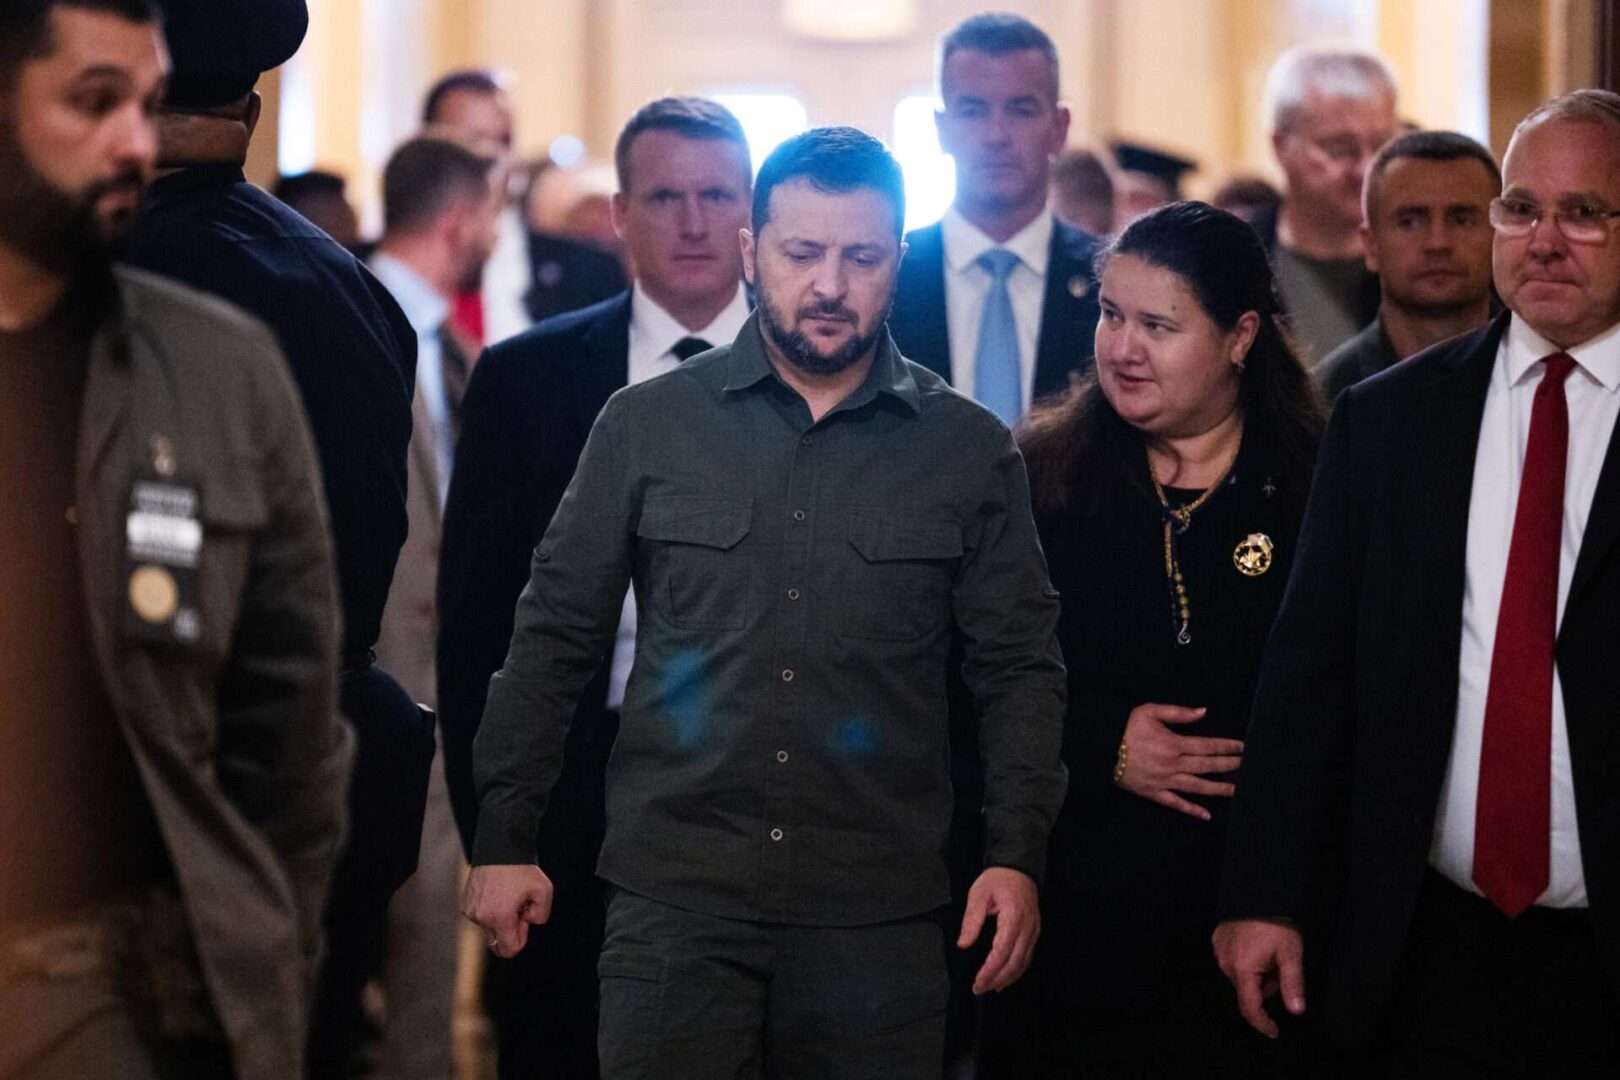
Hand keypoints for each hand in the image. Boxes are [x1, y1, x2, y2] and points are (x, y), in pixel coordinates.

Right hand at [462, 863, 552, 958]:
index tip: (524, 919)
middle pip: (497, 942)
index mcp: (500, 917)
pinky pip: (481, 916)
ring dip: (499, 918)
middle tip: (518, 908)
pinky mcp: (466, 903)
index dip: (521, 939)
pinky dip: (490, 910)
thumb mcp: (544, 891)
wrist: (499, 848)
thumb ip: (542, 915)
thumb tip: (527, 922)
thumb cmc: (521, 869)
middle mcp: (481, 917)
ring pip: (489, 928)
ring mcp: (471, 911)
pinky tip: (497, 892)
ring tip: (507, 895)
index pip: (509, 950)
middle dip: (509, 930)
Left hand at [957, 867, 1039, 993]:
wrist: (1018, 868)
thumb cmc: (997, 879)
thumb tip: (964, 944)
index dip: (990, 971)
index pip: (1002, 952)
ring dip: (1008, 978)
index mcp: (1013, 917)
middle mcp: (1027, 927)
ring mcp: (1034, 930)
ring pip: (1024, 962)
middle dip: (997, 979)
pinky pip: (1028, 956)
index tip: (978, 982)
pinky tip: (1006, 977)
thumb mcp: (978, 895)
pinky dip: (1017, 970)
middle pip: (1015, 962)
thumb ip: (971, 920)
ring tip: (991, 987)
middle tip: (980, 989)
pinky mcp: (1034, 931)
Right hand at [1116, 703, 1243, 819]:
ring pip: (1197, 787)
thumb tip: (1203, 712)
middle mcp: (1173, 764)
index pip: (1207, 746)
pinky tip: (1206, 815)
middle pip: (1207, 766)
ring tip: (1236, 790)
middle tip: (1246, 766)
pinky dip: (1191, 810)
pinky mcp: (1154, 793)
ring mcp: (1165, 781)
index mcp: (1174, 743)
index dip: (1227, 746)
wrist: (1102, 748)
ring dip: (1218, 789)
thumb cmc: (1126, 728)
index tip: (1242, 747)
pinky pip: (1175, 803)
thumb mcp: (1149, 711)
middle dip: (1229, 765)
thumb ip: (1178, 712)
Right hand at [1212, 918, 1305, 1038]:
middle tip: (1281, 967)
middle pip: (1247, 990)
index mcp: (1242, 970)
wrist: (1258, 891)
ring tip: (1270, 952)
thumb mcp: (1290, 954)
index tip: (1274, 1032)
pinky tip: (1256, 945)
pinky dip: (1246, 961)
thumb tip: (1297, 1011)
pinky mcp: (1216, 940)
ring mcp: (1219, 951)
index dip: (1262, 1023)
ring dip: (1256, 973)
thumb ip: (1292, 984)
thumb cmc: (1276, 925)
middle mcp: (1225, 964)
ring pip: (1241, 976)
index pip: (1250, 1008)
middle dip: (1266, 987)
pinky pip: (1232, 961)